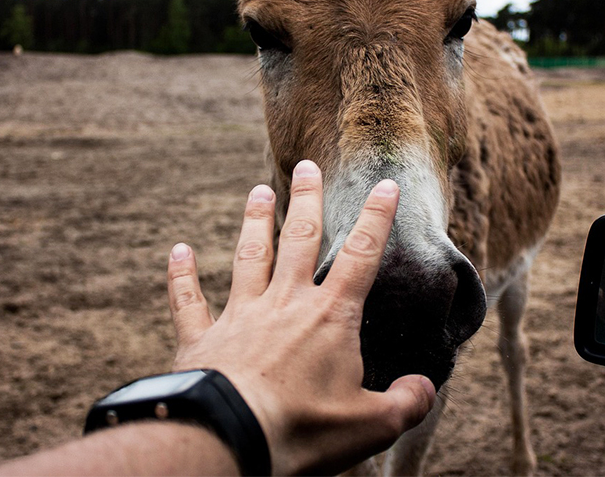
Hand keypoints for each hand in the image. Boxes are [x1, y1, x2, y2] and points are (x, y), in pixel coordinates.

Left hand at [166, 160, 434, 475]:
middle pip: (300, 240)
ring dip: (254, 223)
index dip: (377, 218)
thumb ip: (405, 403)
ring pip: (249, 256)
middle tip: (306, 165)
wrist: (228, 439)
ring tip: (258, 191)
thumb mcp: (370, 424)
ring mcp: (241, 315)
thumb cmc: (302, 429)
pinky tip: (178, 250)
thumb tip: (426, 388)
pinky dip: (181, 276)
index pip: (361, 256)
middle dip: (307, 200)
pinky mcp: (202, 339)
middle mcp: (285, 303)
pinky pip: (189, 301)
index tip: (386, 185)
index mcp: (329, 317)